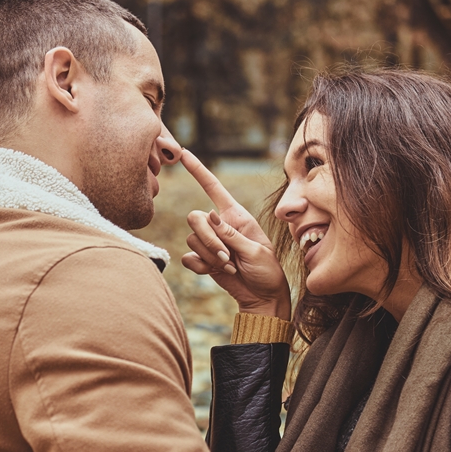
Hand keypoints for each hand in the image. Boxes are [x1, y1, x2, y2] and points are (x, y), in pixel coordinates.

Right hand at [179, 150, 290, 318]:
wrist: (262, 297)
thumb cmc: (266, 271)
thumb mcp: (255, 250)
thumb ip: (231, 234)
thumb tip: (209, 214)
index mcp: (236, 216)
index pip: (213, 187)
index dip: (199, 170)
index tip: (184, 153)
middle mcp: (220, 225)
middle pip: (195, 218)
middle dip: (208, 239)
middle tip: (226, 256)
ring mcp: (210, 242)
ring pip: (192, 240)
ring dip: (210, 256)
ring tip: (229, 266)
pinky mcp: (203, 260)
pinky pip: (188, 258)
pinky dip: (202, 267)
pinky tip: (216, 272)